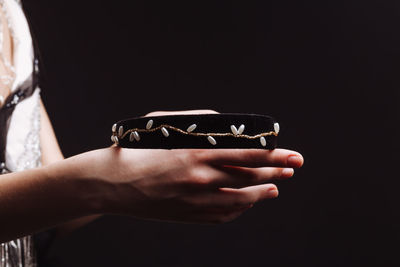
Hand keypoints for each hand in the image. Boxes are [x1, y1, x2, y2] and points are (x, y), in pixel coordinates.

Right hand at [79, 110, 303, 223]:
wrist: (112, 184)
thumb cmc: (136, 149)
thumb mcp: (164, 126)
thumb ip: (197, 123)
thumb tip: (225, 125)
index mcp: (196, 154)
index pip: (246, 156)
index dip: (273, 156)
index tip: (291, 154)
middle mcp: (200, 179)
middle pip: (249, 178)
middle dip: (276, 172)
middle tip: (293, 167)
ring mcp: (195, 201)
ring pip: (240, 200)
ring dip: (262, 193)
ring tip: (276, 188)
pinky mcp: (189, 215)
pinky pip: (223, 215)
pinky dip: (240, 209)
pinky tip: (248, 203)